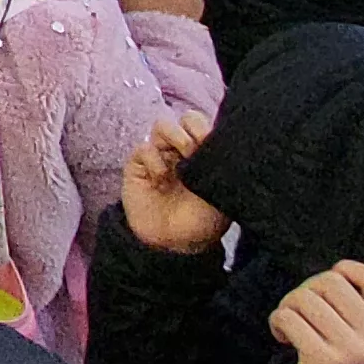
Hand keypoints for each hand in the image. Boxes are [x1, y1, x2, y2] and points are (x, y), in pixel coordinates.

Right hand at [119, 109, 229, 255]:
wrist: (174, 245)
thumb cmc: (202, 221)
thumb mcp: (222, 195)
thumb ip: (223, 169)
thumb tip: (225, 145)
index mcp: (203, 155)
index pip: (205, 125)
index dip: (208, 128)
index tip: (214, 144)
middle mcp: (181, 151)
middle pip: (186, 118)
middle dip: (193, 129)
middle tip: (197, 150)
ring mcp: (159, 157)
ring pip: (162, 125)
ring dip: (174, 138)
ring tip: (182, 159)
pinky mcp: (137, 166)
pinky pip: (143, 148)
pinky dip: (154, 161)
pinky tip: (161, 180)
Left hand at [268, 260, 363, 363]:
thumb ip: (363, 312)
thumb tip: (336, 272)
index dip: (351, 271)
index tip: (332, 283)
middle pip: (332, 282)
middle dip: (306, 289)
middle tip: (300, 310)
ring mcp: (352, 352)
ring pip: (304, 297)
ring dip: (288, 306)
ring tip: (290, 325)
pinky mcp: (323, 362)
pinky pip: (288, 318)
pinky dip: (278, 322)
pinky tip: (283, 337)